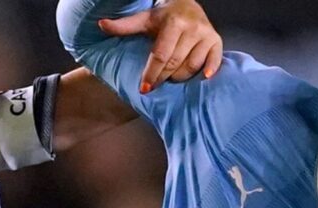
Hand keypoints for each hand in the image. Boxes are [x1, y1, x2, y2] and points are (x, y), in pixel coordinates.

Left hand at [98, 0, 222, 93]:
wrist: (187, 4)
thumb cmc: (163, 17)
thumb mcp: (143, 19)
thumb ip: (124, 26)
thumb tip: (101, 25)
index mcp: (173, 23)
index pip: (160, 55)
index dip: (151, 74)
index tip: (144, 88)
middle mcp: (192, 28)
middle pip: (175, 63)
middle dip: (163, 78)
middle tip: (154, 85)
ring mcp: (206, 35)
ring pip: (192, 66)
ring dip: (180, 77)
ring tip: (171, 77)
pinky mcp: (216, 41)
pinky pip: (215, 60)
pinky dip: (210, 70)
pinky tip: (204, 78)